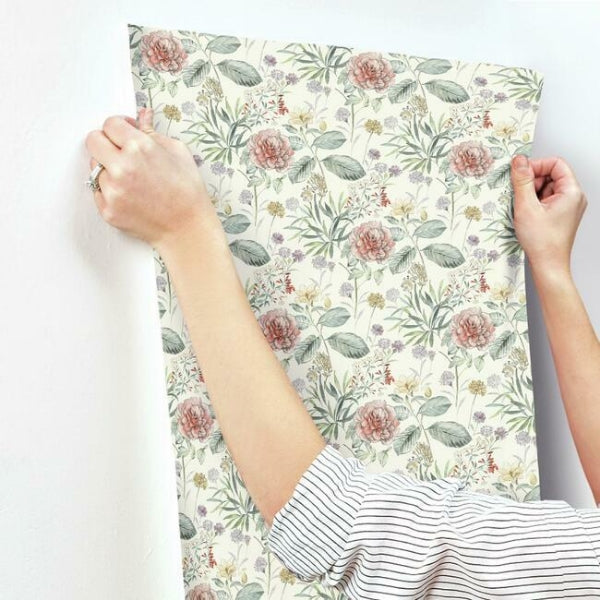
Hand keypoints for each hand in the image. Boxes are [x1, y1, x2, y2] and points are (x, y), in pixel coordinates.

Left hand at [84, 107, 213, 250]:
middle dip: (106, 143)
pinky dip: (110, 191)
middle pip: (93, 141)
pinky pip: (98, 191)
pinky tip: (131, 195)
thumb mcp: (178, 153)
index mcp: (140, 147)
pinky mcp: (108, 210)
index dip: (119, 127)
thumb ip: (153, 132)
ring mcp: (112, 190)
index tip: (124, 134)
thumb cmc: (188, 192)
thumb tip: (142, 115)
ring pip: (95, 168)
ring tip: (132, 180)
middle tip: (121, 153)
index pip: (109, 124)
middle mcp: (122, 167)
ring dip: (109, 169)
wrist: (188, 228)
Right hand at [510, 154, 587, 273]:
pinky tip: (527, 214)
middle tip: (520, 194)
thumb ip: (522, 181)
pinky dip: (534, 203)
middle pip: (551, 175)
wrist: (548, 265)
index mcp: (572, 192)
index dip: (537, 165)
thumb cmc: (542, 242)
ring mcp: (568, 206)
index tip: (521, 174)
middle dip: (533, 181)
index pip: (556, 164)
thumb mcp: (526, 207)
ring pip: (547, 187)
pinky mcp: (560, 214)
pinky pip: (546, 199)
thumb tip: (519, 161)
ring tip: (524, 208)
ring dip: (532, 193)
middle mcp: (573, 197)